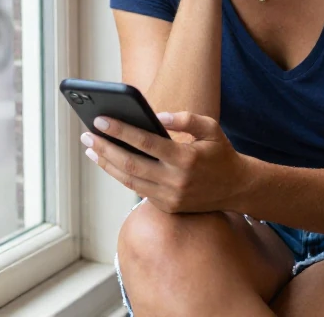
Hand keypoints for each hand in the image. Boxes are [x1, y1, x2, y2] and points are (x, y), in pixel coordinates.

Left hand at [83, 111, 249, 213]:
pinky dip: (121, 176)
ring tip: (91, 148)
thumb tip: (156, 116)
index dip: (119, 130)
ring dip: (106, 164)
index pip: (144, 142)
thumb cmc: (220, 153)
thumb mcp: (210, 128)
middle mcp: (175, 180)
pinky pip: (138, 190)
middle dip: (104, 148)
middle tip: (86, 135)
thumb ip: (184, 119)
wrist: (237, 189)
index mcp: (185, 158)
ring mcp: (170, 197)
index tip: (100, 119)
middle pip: (129, 164)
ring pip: (129, 180)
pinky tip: (109, 162)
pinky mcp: (167, 207)